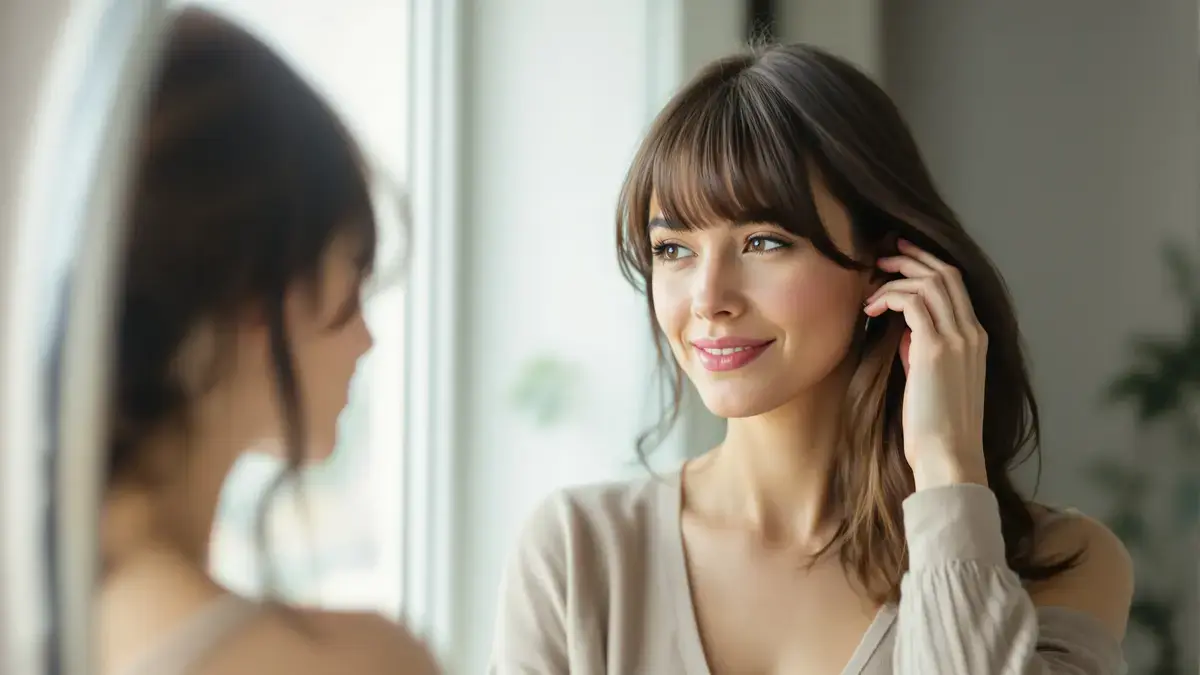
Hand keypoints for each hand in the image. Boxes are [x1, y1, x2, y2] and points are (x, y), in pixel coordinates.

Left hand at [864, 239, 988, 489]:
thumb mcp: (931, 379)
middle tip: (881, 255)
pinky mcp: (936, 348)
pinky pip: (912, 301)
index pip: (955, 284)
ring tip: (869, 287)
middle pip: (945, 273)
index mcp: (975, 339)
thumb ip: (922, 350)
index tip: (900, 258)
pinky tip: (870, 310)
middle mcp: (972, 332)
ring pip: (929, 282)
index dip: (927, 264)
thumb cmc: (933, 425)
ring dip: (895, 277)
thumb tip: (903, 330)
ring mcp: (958, 338)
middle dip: (911, 258)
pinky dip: (888, 297)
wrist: (948, 455)